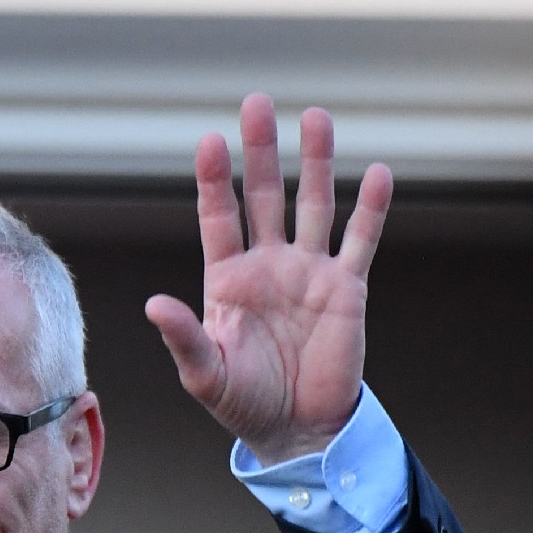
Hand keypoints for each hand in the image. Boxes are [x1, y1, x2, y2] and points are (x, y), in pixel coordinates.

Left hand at [144, 94, 392, 464]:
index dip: (215, 180)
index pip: (219, 217)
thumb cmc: (243, 402)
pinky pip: (360, 240)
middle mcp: (268, 264)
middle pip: (264, 196)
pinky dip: (370, 209)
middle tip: (258, 103)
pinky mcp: (347, 288)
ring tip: (316, 116)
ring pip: (314, 204)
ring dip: (316, 162)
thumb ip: (184, 337)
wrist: (296, 429)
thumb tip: (154, 304)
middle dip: (261, 151)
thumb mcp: (205, 374)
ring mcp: (309, 271)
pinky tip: (379, 173)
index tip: (211, 140)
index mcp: (227, 279)